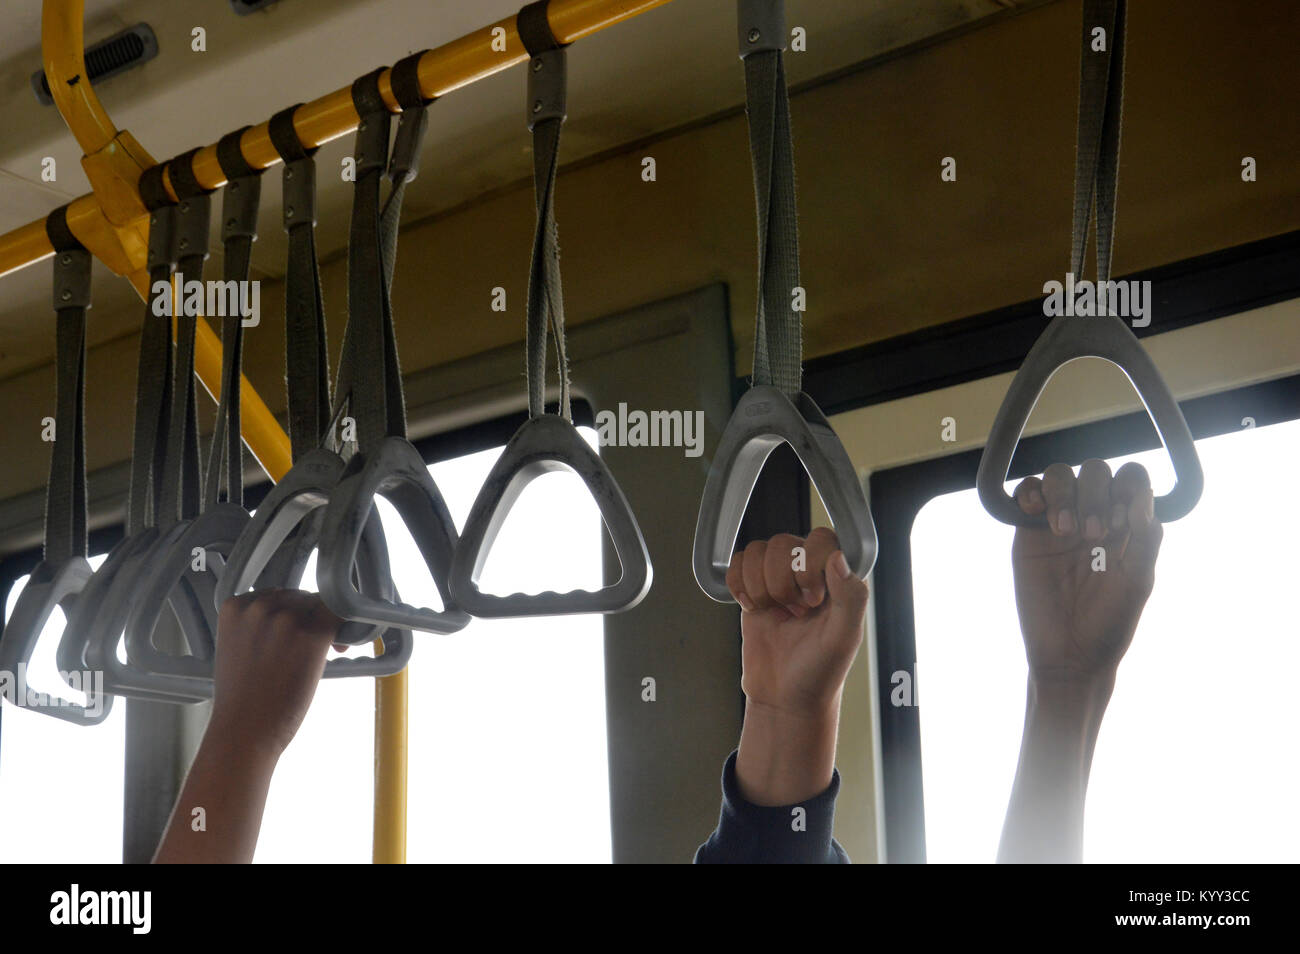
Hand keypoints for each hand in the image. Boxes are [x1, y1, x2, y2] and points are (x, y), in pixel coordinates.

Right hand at [210, 589, 342, 756]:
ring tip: (329, 651)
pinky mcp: (312, 635)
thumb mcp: (239, 646)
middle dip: (310, 618)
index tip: (298, 631)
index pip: (276, 595)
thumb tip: (298, 613)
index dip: (292, 612)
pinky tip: (340, 648)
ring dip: (326, 625)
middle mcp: (259, 607)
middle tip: (317, 646)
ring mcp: (286, 619)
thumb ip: (260, 624)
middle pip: (300, 597)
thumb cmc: (242, 696)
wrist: (243, 731)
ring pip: (321, 605)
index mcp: (235, 607)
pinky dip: (344, 629)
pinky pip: (340, 616)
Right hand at [727, 528, 868, 805]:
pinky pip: (738, 563)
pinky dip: (740, 585)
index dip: (809, 565)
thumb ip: (850, 597)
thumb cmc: (818, 673)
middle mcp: (809, 572)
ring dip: (760, 586)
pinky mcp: (754, 588)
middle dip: (782, 582)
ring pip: (757, 551)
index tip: (813, 598)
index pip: (822, 539)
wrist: (783, 698)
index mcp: (839, 579)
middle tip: (795, 612)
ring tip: (776, 612)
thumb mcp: (843, 639)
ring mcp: (779, 579)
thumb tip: (838, 559)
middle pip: (783, 543)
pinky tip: (753, 607)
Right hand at [1011, 460, 1162, 679]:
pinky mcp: (1028, 531)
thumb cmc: (1109, 623)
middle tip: (1093, 535)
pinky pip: (1027, 492)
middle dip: (1095, 495)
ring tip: (1063, 532)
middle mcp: (1095, 516)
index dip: (1128, 489)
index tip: (1123, 523)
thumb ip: (1146, 541)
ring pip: (1060, 475)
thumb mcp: (1139, 583)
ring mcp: (1059, 521)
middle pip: (1095, 472)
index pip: (1132, 481)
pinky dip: (1030, 492)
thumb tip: (1142, 503)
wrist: (1068, 654)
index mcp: (1127, 525)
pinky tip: (1035, 512)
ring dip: (1063, 494)